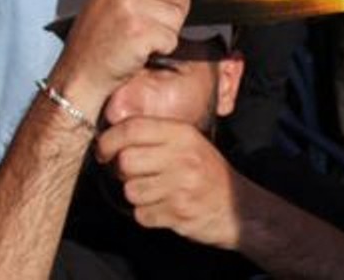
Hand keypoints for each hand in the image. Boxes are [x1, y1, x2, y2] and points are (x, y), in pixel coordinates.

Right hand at [45, 0, 190, 118]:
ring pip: (178, 14)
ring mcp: (127, 5)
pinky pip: (172, 39)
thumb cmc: (100, 35)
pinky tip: (140, 49)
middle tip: (152, 21)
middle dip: (176, 7)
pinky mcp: (136, 31)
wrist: (80, 71)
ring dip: (167, 31)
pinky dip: (162, 49)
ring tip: (141, 36)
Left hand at [95, 118, 240, 249]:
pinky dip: (147, 215)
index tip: (103, 151)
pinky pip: (142, 214)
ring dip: (136, 195)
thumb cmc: (207, 173)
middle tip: (131, 175)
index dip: (109, 139)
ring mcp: (181, 187)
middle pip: (126, 161)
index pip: (133, 128)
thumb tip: (112, 136)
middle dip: (122, 172)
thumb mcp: (189, 143)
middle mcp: (181, 158)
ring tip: (154, 192)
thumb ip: (156, 135)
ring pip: (131, 190)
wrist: (241, 208)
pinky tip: (163, 209)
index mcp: (182, 135)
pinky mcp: (179, 213)